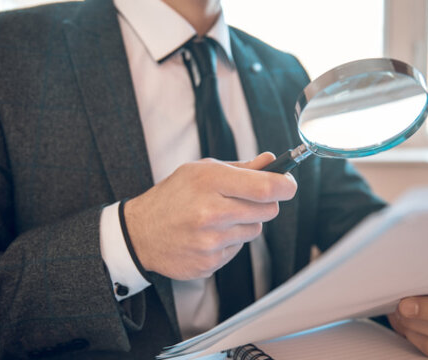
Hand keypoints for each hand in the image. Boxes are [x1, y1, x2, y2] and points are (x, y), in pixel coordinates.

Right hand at [124, 153, 296, 279]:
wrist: (139, 233)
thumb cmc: (173, 197)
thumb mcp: (200, 171)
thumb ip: (240, 168)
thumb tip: (272, 161)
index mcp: (209, 182)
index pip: (266, 187)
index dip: (286, 185)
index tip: (288, 184)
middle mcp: (211, 212)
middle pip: (269, 210)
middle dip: (264, 203)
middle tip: (246, 200)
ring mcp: (210, 241)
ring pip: (256, 230)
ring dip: (245, 223)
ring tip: (218, 218)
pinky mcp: (209, 263)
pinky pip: (238, 249)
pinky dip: (229, 242)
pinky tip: (208, 235)